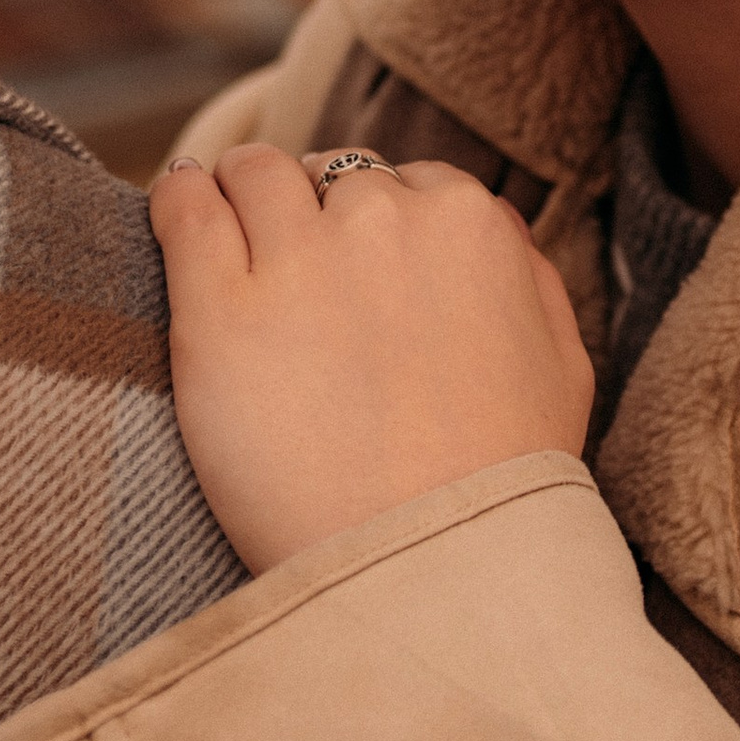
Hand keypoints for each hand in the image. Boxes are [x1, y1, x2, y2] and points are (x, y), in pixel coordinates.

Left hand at [150, 146, 595, 575]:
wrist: (426, 567)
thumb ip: (532, 280)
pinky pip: (182, 208)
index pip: (407, 183)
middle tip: (296, 272)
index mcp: (469, 224)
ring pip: (253, 172)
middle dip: (314, 213)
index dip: (376, 225)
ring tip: (225, 222)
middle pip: (330, 176)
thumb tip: (498, 231)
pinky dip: (177, 199)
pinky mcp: (218, 308)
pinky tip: (176, 211)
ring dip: (240, 191)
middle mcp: (383, 220)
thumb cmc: (499, 483)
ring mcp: (298, 258)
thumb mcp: (562, 367)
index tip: (355, 265)